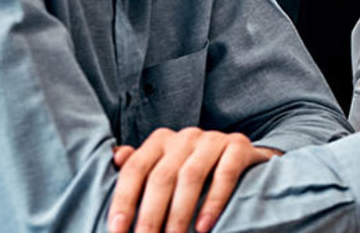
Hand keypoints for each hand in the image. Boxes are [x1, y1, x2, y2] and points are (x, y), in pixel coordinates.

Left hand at [108, 127, 279, 232]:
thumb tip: (116, 157)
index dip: (123, 199)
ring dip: (179, 213)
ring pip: (191, 176)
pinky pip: (225, 174)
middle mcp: (185, 136)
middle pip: (161, 176)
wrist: (244, 158)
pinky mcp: (239, 146)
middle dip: (150, 214)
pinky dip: (213, 202)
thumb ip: (140, 166)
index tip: (117, 230)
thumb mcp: (165, 166)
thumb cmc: (195, 169)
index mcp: (160, 140)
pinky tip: (203, 227)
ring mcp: (213, 139)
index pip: (135, 169)